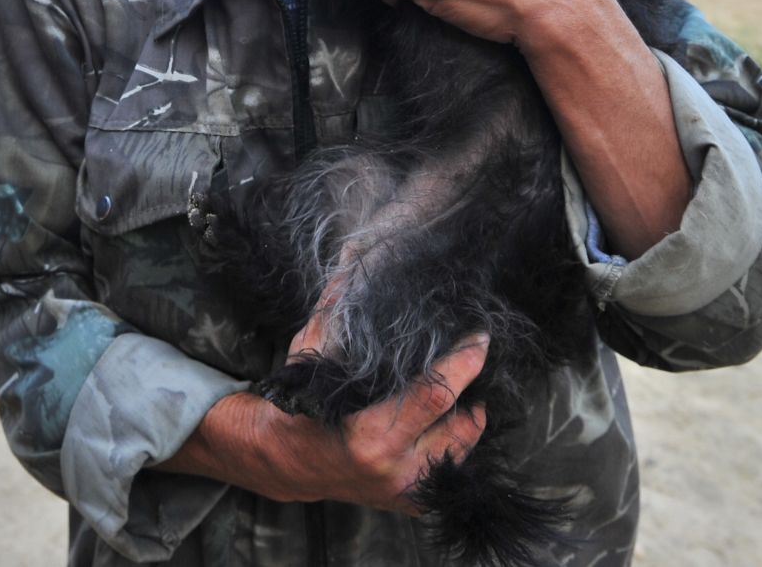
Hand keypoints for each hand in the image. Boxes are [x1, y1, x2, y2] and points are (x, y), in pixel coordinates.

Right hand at [260, 331, 489, 513]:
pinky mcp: (411, 501)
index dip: (464, 362)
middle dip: (475, 388)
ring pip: (464, 449)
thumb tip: (352, 260)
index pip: (435, 394)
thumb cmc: (295, 407)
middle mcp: (394, 469)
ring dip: (469, 415)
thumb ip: (332, 312)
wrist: (282, 464)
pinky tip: (447, 418)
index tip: (479, 336)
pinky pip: (452, 469)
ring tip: (462, 388)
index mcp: (369, 437)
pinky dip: (455, 442)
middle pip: (461, 425)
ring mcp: (405, 491)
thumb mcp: (308, 357)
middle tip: (475, 358)